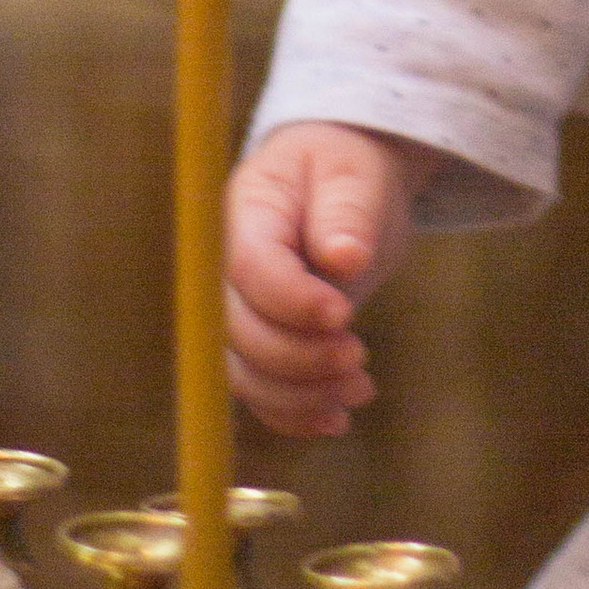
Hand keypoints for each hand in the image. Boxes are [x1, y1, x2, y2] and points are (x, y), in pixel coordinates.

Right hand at [224, 121, 417, 436]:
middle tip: (357, 354)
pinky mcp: (260, 344)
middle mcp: (228, 270)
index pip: (250, 268)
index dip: (290, 300)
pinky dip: (294, 415)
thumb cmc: (344, 170)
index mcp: (247, 213)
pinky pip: (260, 394)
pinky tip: (338, 417)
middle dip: (297, 356)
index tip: (341, 314)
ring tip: (360, 388)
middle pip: (237, 331)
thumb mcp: (354, 173)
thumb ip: (347, 211)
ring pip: (245, 374)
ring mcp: (240, 312)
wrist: (339, 186)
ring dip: (299, 395)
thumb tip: (345, 257)